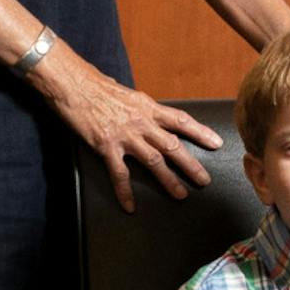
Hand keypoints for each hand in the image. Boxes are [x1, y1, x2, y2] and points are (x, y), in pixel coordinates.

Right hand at [33, 44, 221, 211]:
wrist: (72, 83)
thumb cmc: (96, 85)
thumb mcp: (126, 93)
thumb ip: (139, 107)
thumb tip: (147, 113)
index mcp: (147, 107)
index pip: (180, 120)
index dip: (200, 132)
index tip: (216, 142)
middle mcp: (141, 122)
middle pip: (173, 146)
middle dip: (191, 165)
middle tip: (204, 180)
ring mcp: (125, 135)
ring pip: (154, 162)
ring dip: (169, 180)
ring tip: (181, 195)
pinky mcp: (106, 146)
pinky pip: (119, 174)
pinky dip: (125, 192)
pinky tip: (130, 206)